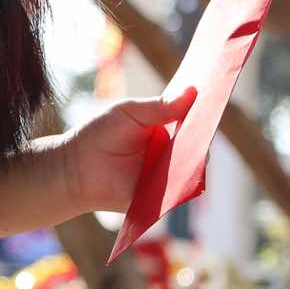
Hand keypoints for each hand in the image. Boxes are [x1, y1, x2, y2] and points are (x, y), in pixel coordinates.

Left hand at [59, 87, 196, 216]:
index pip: (192, 120)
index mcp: (166, 130)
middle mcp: (172, 153)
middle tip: (209, 116)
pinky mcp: (162, 197)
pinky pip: (181, 190)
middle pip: (198, 143)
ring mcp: (169, 176)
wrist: (75, 168)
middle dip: (204, 130)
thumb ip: (161, 106)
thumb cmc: (99, 135)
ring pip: (194, 166)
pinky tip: (186, 167)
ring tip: (198, 140)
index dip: (203, 108)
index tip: (213, 92)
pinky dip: (185, 180)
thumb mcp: (130, 111)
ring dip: (198, 155)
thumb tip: (192, 91)